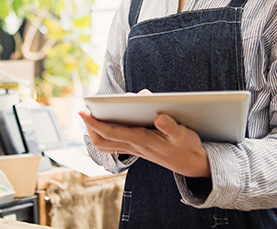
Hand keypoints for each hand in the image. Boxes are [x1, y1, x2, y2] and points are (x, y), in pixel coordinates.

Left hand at [79, 109, 210, 177]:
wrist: (193, 164)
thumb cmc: (187, 147)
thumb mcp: (184, 135)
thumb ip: (171, 127)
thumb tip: (158, 116)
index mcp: (142, 140)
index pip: (111, 132)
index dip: (94, 122)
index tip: (82, 111)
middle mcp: (135, 146)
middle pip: (102, 141)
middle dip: (90, 127)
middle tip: (85, 112)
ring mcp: (135, 149)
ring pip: (106, 145)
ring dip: (96, 131)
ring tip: (92, 115)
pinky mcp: (138, 148)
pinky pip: (115, 144)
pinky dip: (107, 133)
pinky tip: (109, 121)